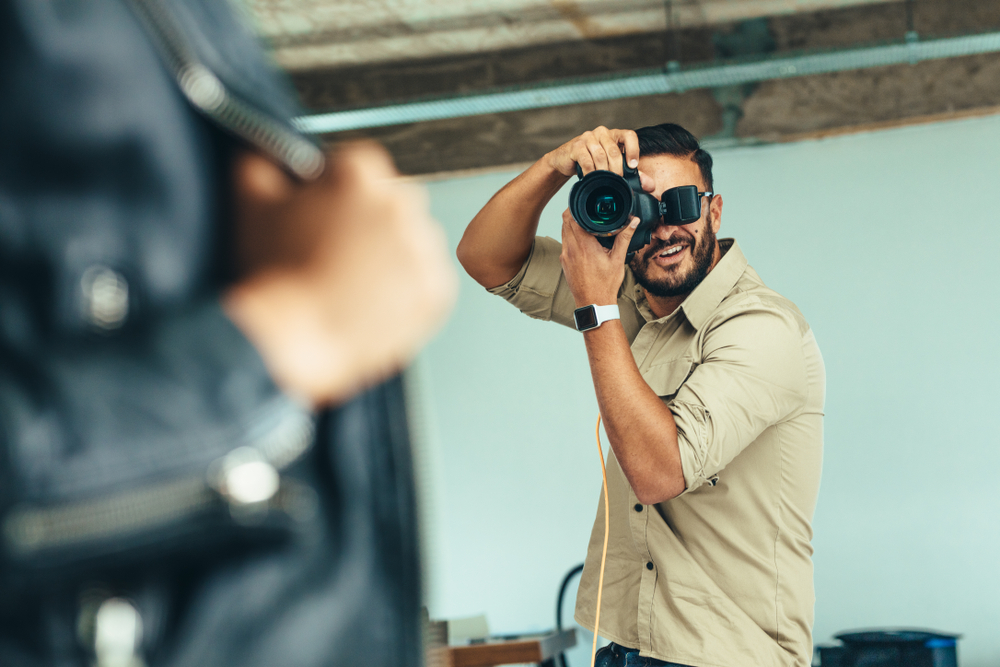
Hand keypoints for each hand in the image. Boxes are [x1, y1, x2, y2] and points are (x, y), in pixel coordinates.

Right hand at [223, 142, 456, 406]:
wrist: (294, 336)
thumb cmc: (274, 272)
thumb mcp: (253, 205)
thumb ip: (260, 165)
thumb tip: (264, 154)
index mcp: (361, 171)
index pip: (357, 171)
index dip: (335, 197)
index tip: (322, 220)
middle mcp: (403, 201)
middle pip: (390, 205)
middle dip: (368, 225)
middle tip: (335, 257)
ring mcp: (424, 246)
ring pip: (412, 244)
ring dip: (390, 258)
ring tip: (352, 286)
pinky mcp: (437, 288)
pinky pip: (426, 284)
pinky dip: (406, 293)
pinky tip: (373, 304)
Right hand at [546, 126, 640, 177]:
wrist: (566, 161)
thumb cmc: (592, 162)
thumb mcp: (613, 167)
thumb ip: (632, 175)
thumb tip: (650, 186)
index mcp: (614, 135)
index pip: (629, 135)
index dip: (633, 150)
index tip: (633, 166)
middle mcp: (602, 132)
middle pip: (614, 150)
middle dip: (617, 169)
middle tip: (617, 181)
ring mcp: (588, 137)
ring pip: (600, 156)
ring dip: (604, 172)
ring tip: (604, 182)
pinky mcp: (576, 145)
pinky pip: (587, 160)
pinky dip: (591, 172)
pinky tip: (592, 179)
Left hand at [559, 209, 638, 307]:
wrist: (593, 303)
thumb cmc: (605, 285)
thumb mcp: (618, 259)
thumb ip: (624, 238)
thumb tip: (633, 222)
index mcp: (584, 246)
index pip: (572, 218)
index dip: (575, 207)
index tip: (583, 203)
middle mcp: (571, 249)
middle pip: (565, 222)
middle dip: (573, 213)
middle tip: (585, 211)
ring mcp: (565, 256)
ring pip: (563, 232)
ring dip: (571, 225)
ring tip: (585, 223)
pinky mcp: (564, 262)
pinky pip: (564, 243)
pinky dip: (570, 237)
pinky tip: (582, 239)